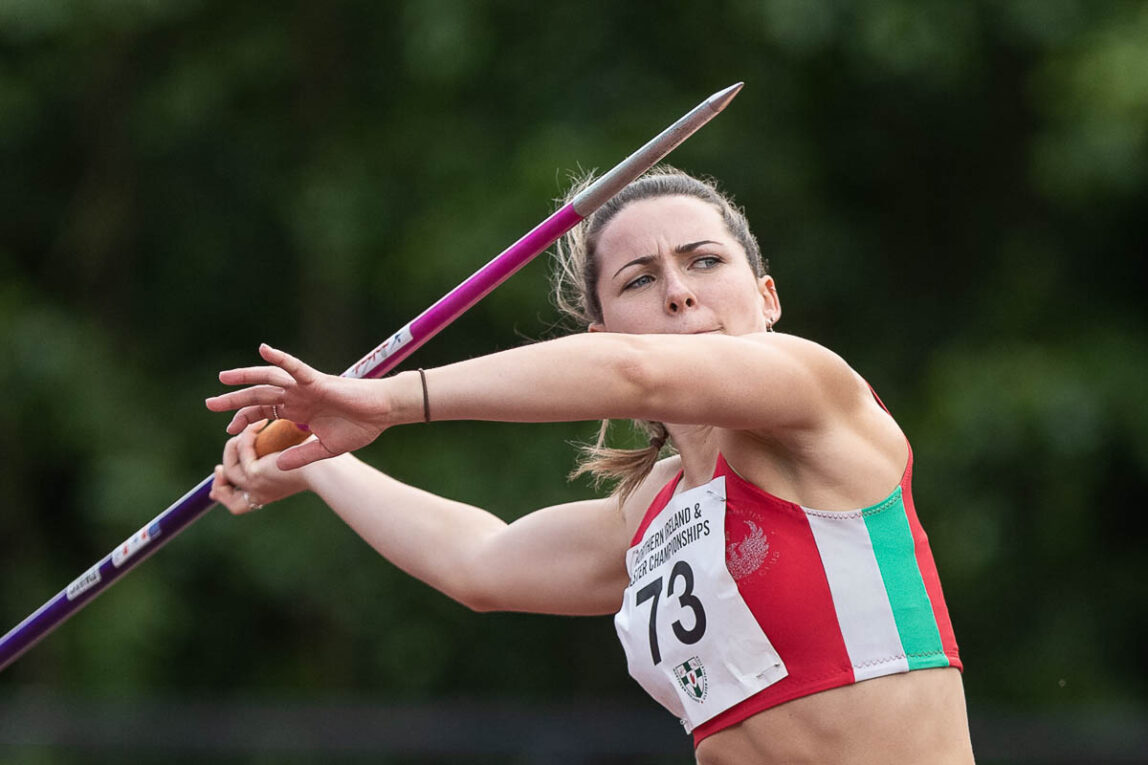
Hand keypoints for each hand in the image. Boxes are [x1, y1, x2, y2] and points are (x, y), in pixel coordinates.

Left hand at [205, 344, 389, 469]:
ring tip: (223, 379)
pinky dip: (279, 357)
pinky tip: (263, 349)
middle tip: (209, 404)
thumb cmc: (361, 427)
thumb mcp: (326, 449)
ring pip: (269, 379)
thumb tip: (276, 466)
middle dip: (234, 399)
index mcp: (299, 412)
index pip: (264, 413)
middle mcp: (298, 397)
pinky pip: (294, 367)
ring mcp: (305, 387)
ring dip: (246, 377)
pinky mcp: (317, 381)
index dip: (244, 419)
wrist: (383, 414)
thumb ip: (301, 456)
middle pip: (259, 396)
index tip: (227, 430)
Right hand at [210, 421, 311, 513]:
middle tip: (229, 448)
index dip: (224, 492)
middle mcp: (259, 495)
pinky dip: (247, 436)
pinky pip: (240, 451)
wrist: (325, 465)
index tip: (219, 472)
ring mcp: (254, 487)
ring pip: (228, 469)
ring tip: (250, 430)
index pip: (238, 503)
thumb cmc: (315, 462)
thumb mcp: (286, 462)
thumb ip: (271, 458)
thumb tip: (261, 446)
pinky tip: (259, 425)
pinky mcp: (254, 474)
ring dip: (234, 447)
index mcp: (267, 495)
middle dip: (220, 477)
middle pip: (227, 498)